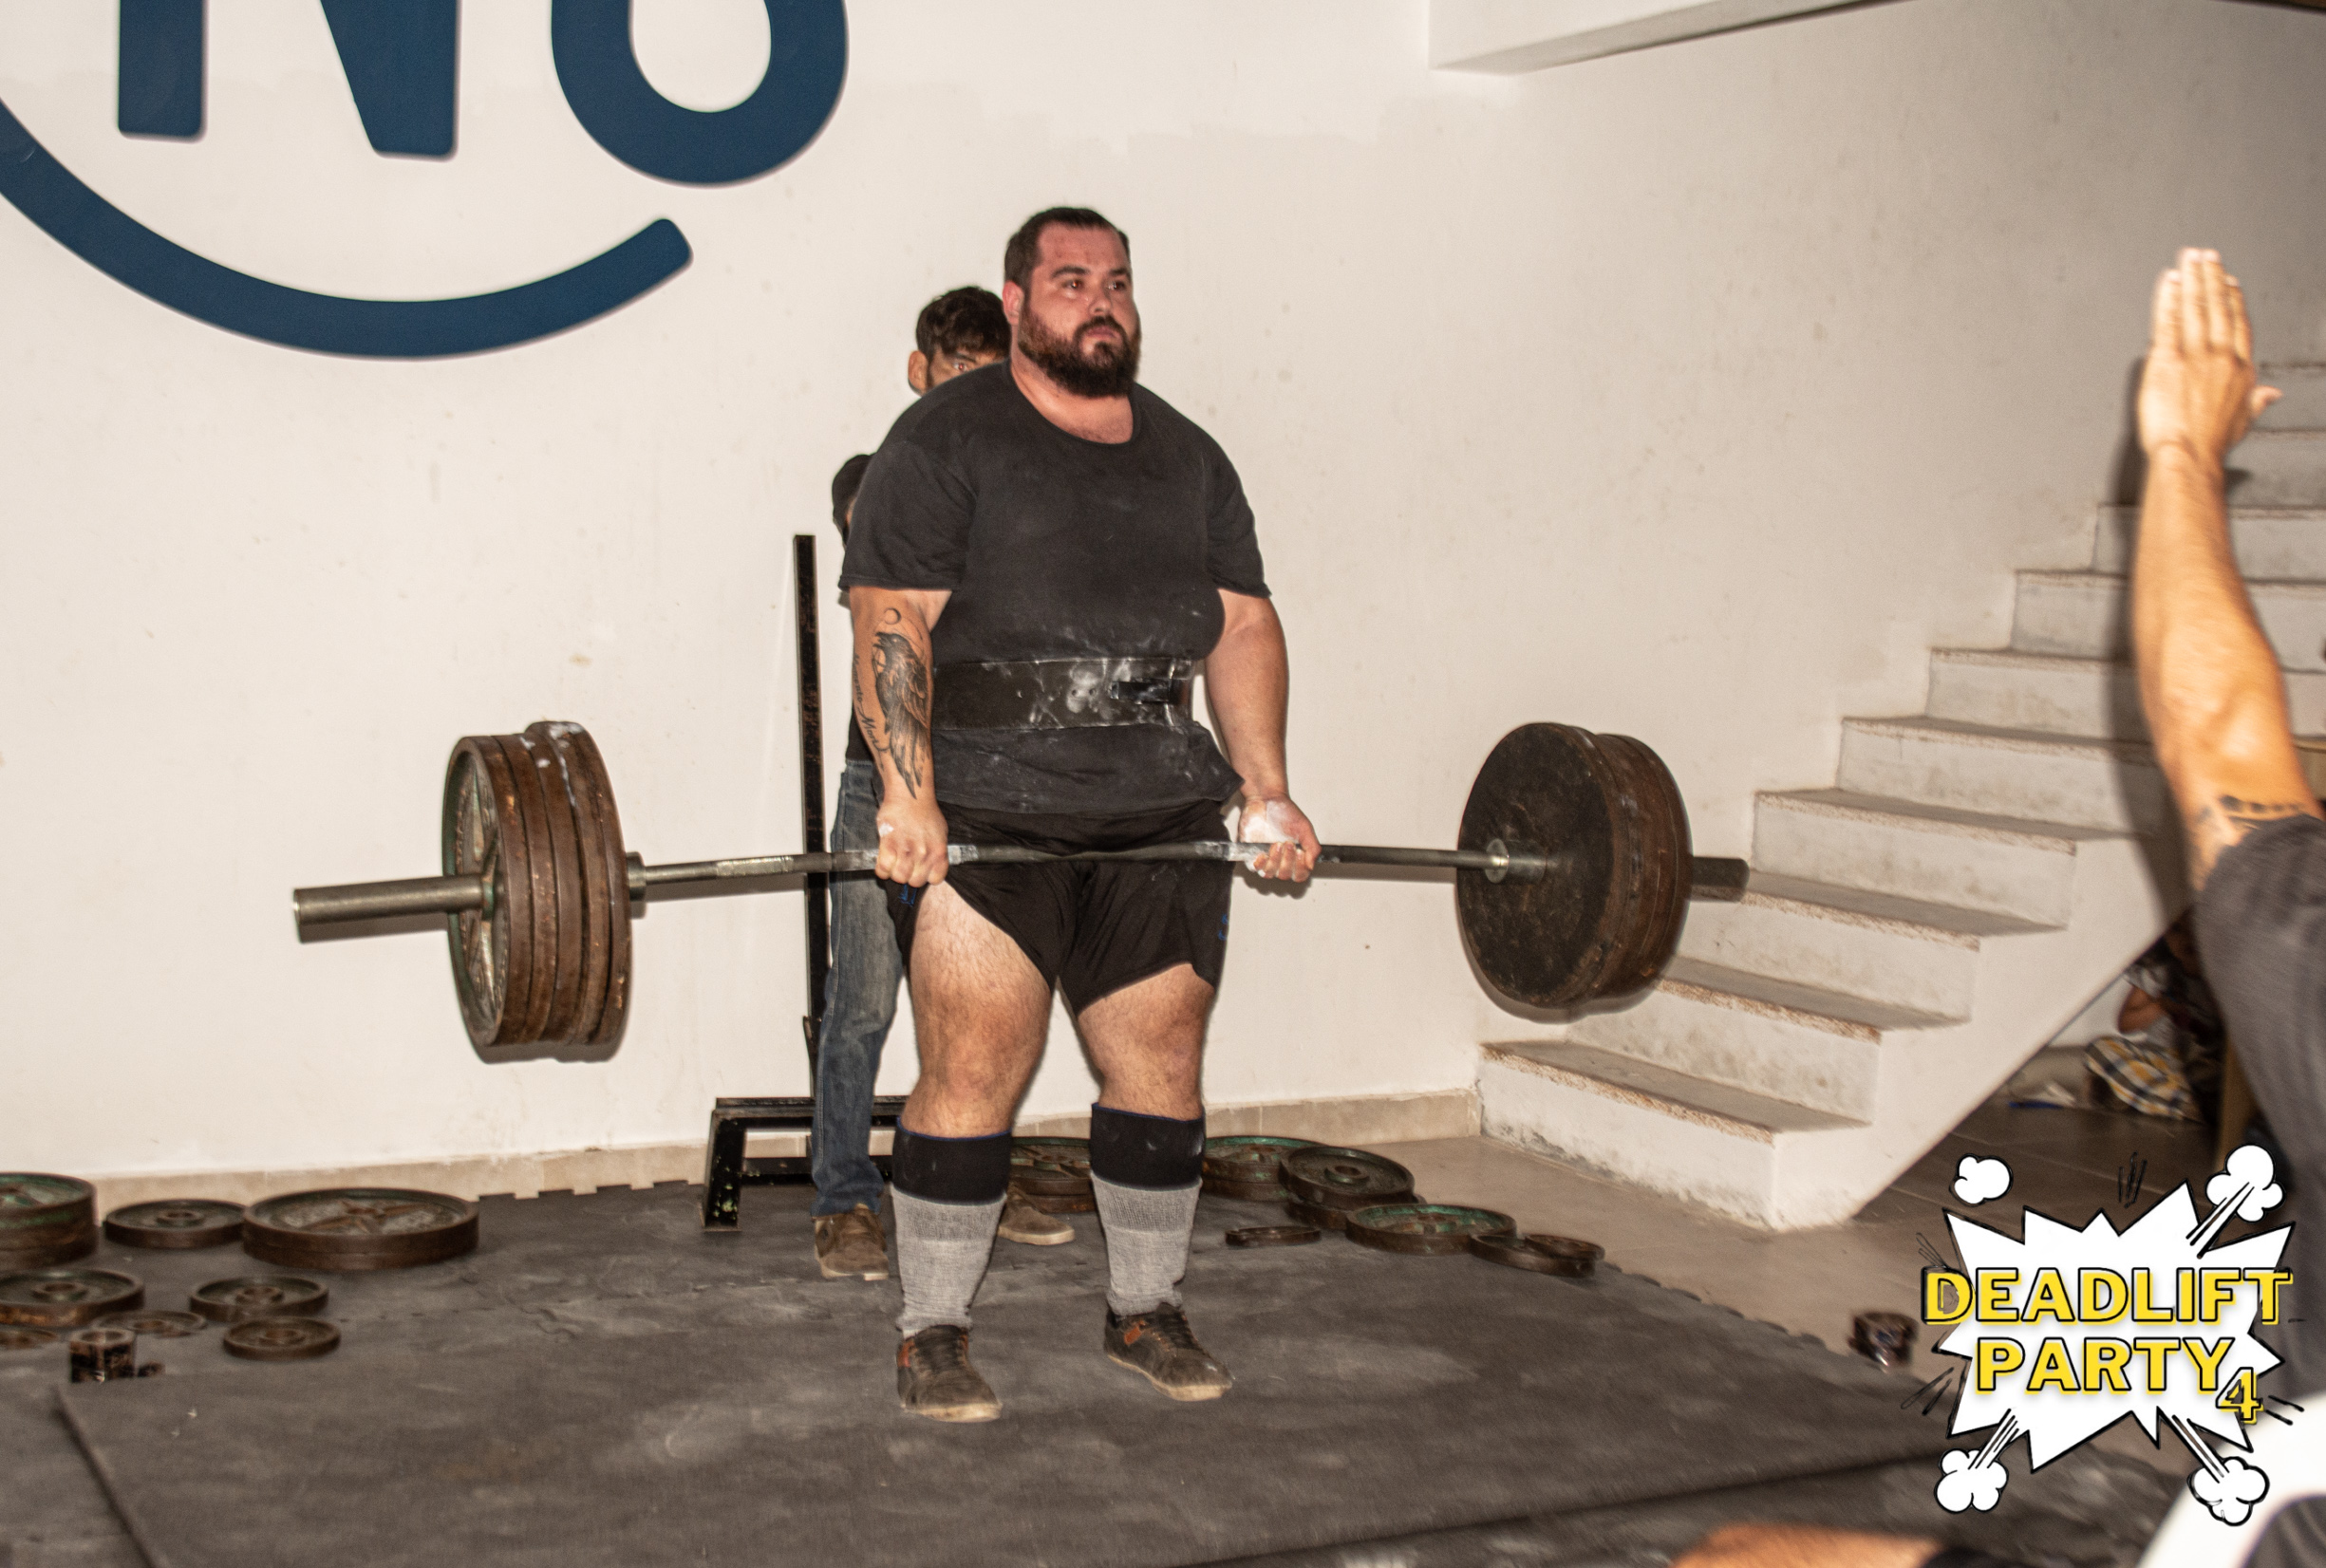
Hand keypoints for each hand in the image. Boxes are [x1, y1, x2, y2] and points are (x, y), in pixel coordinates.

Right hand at [874, 793, 948, 886]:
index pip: (935, 879)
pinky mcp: (889, 844)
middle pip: (914, 881)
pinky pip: (883, 869)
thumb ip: (937, 852)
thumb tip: (931, 866)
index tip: (920, 871)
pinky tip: (884, 862)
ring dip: (895, 873)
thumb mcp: (941, 833)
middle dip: (909, 876)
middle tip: (905, 866)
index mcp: (939, 851)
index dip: (926, 877)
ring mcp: (906, 850)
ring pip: (899, 877)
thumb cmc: (925, 811)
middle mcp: (924, 853)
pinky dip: (882, 870)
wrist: (911, 795)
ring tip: (894, 864)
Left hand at [1237, 793, 1318, 882]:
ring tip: (1277, 844)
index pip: (1299, 875)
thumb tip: (1311, 866)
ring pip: (1269, 873)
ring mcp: (1265, 858)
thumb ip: (1312, 847)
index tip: (1300, 852)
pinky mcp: (1250, 853)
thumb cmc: (1286, 812)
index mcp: (1294, 857)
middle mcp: (1280, 860)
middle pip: (1284, 875)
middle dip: (1288, 860)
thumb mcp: (1305, 828)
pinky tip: (1263, 853)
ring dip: (1275, 861)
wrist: (1267, 799)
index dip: (1300, 868)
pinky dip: (1260, 864)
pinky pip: (1254, 868)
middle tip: (1288, 843)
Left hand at [2138, 248, 2279, 463]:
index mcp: (2241, 369)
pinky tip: (2167, 282)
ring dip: (2191, 279)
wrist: (2188, 455)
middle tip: (2206, 255)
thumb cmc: (2210, 445)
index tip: (2229, 282)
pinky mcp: (2167, 360)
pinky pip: (2168, 321)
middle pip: (2217, 308)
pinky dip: (2167, 299)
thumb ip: (2257, 402)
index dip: (2233, 300)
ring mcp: (2194, 356)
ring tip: (2188, 258)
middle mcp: (2220, 356)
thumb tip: (2273, 394)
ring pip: (2195, 308)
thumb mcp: (2244, 422)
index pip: (2238, 324)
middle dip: (2211, 278)